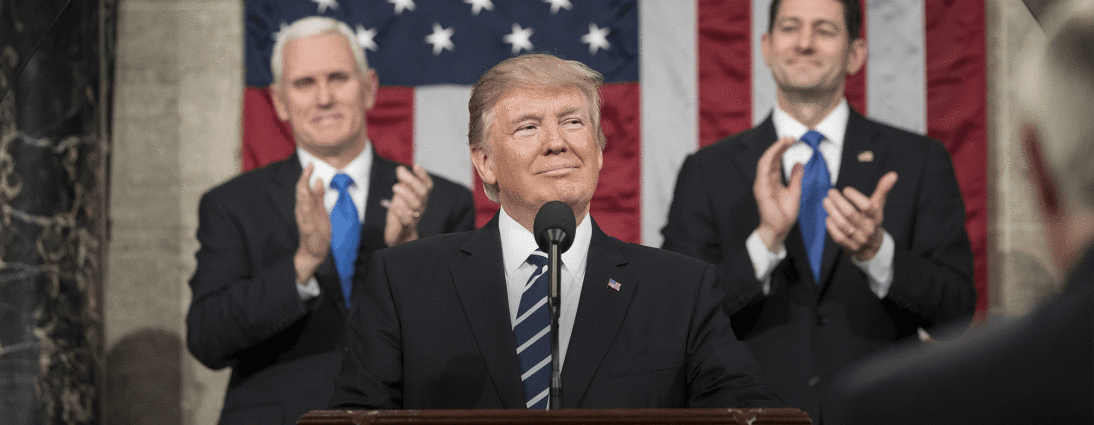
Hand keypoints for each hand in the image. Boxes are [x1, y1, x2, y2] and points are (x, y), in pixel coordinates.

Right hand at [294, 164, 329, 283]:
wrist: (313, 250)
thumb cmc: (317, 228)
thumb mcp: (320, 209)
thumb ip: (319, 195)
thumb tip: (319, 179)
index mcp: (306, 205)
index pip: (304, 187)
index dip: (306, 175)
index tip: (311, 163)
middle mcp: (302, 211)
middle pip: (301, 193)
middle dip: (304, 180)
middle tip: (309, 167)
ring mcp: (304, 221)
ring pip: (302, 206)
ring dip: (303, 195)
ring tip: (305, 184)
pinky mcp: (308, 232)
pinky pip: (305, 222)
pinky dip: (305, 215)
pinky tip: (306, 208)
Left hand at [384, 164, 432, 246]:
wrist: (399, 238)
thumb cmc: (400, 215)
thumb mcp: (401, 197)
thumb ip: (403, 184)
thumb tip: (401, 169)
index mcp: (421, 199)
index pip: (427, 186)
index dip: (423, 176)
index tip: (416, 166)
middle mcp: (420, 208)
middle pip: (422, 193)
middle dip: (412, 181)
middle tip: (399, 174)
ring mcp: (414, 218)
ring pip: (416, 204)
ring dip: (405, 193)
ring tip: (394, 187)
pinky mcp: (405, 228)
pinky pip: (407, 220)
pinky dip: (401, 211)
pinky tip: (394, 204)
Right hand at [754, 136, 804, 251]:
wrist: (780, 229)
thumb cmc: (785, 213)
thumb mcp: (795, 192)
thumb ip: (795, 178)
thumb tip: (799, 163)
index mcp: (773, 180)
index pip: (775, 160)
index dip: (782, 149)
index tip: (792, 140)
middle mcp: (765, 179)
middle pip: (770, 157)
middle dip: (779, 146)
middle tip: (790, 137)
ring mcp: (762, 183)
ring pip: (765, 161)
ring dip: (774, 149)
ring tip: (785, 141)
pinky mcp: (761, 189)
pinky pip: (763, 171)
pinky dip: (769, 159)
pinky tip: (776, 151)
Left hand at [823, 171, 897, 260]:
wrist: (871, 246)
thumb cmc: (872, 220)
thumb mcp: (878, 206)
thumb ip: (882, 190)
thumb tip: (893, 174)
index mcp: (875, 217)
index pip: (867, 206)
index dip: (855, 197)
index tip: (846, 189)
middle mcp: (868, 229)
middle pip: (851, 214)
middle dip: (839, 202)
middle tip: (831, 192)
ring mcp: (859, 239)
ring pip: (843, 225)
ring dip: (832, 212)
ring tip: (826, 201)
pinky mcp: (849, 246)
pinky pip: (838, 237)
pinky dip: (831, 227)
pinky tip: (828, 217)